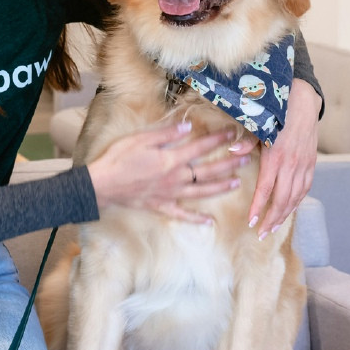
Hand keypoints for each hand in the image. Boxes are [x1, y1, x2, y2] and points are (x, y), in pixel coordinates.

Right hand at [87, 121, 248, 223]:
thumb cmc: (118, 159)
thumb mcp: (140, 139)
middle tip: (247, 159)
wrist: (101, 185)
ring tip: (237, 183)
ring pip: (202, 192)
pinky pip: (183, 214)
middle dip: (229, 164)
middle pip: (208, 171)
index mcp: (171, 159)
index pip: (201, 147)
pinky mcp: (161, 206)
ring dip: (221, 187)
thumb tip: (188, 127)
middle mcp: (175, 178)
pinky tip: (210, 222)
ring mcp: (170, 194)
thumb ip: (166, 133)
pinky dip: (197, 219)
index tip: (233, 134)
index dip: (218, 140)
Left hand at [248, 80, 319, 238]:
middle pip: (282, 200)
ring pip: (295, 197)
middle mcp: (291, 165)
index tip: (250, 222)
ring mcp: (303, 166)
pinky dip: (297, 202)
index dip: (258, 208)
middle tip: (261, 233)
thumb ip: (246, 142)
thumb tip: (232, 151)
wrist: (303, 103)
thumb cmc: (276, 114)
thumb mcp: (258, 126)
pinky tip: (289, 209)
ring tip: (273, 227)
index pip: (265, 189)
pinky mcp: (311, 164)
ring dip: (284, 215)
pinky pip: (305, 188)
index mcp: (275, 157)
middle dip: (271, 219)